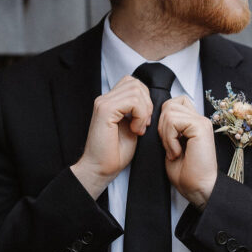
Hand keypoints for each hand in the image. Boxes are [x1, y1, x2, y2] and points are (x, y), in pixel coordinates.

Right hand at [71, 76, 152, 199]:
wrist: (101, 168)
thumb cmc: (115, 152)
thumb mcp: (132, 126)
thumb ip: (138, 111)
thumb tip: (151, 102)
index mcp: (110, 101)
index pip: (133, 83)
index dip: (145, 99)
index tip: (145, 120)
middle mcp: (104, 99)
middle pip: (135, 83)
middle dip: (147, 103)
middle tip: (144, 124)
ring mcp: (103, 103)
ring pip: (136, 90)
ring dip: (144, 111)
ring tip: (139, 128)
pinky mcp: (105, 110)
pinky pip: (132, 101)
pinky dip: (140, 116)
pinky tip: (135, 130)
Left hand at [158, 97, 217, 209]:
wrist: (197, 188)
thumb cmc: (185, 172)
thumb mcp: (170, 145)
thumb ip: (167, 128)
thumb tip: (152, 116)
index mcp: (192, 122)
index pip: (172, 104)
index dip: (162, 120)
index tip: (165, 142)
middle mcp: (199, 119)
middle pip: (169, 105)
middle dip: (162, 126)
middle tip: (169, 147)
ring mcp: (201, 122)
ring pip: (169, 111)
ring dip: (166, 134)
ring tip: (173, 151)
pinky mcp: (200, 127)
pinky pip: (173, 121)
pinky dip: (170, 139)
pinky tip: (177, 152)